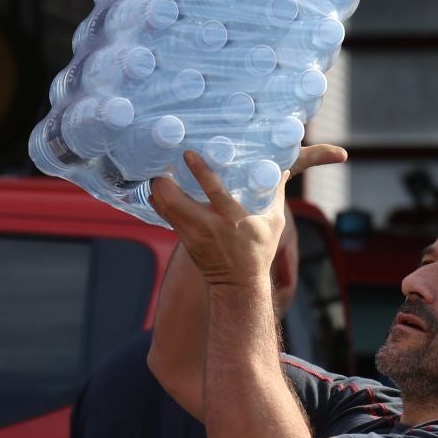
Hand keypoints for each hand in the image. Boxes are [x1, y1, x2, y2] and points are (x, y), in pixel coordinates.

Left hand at [148, 145, 345, 287]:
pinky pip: (165, 215)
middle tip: (162, 158)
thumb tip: (279, 167)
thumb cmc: (258, 251)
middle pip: (173, 201)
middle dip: (163, 179)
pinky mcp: (184, 239)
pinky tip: (159, 186)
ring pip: (163, 207)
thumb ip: (275, 193)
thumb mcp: (274, 223)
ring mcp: (191, 235)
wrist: (238, 284)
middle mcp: (207, 226)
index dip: (199, 171)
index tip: (189, 154)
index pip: (213, 191)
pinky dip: (159, 200)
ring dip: (158, 187)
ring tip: (159, 167)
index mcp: (233, 218)